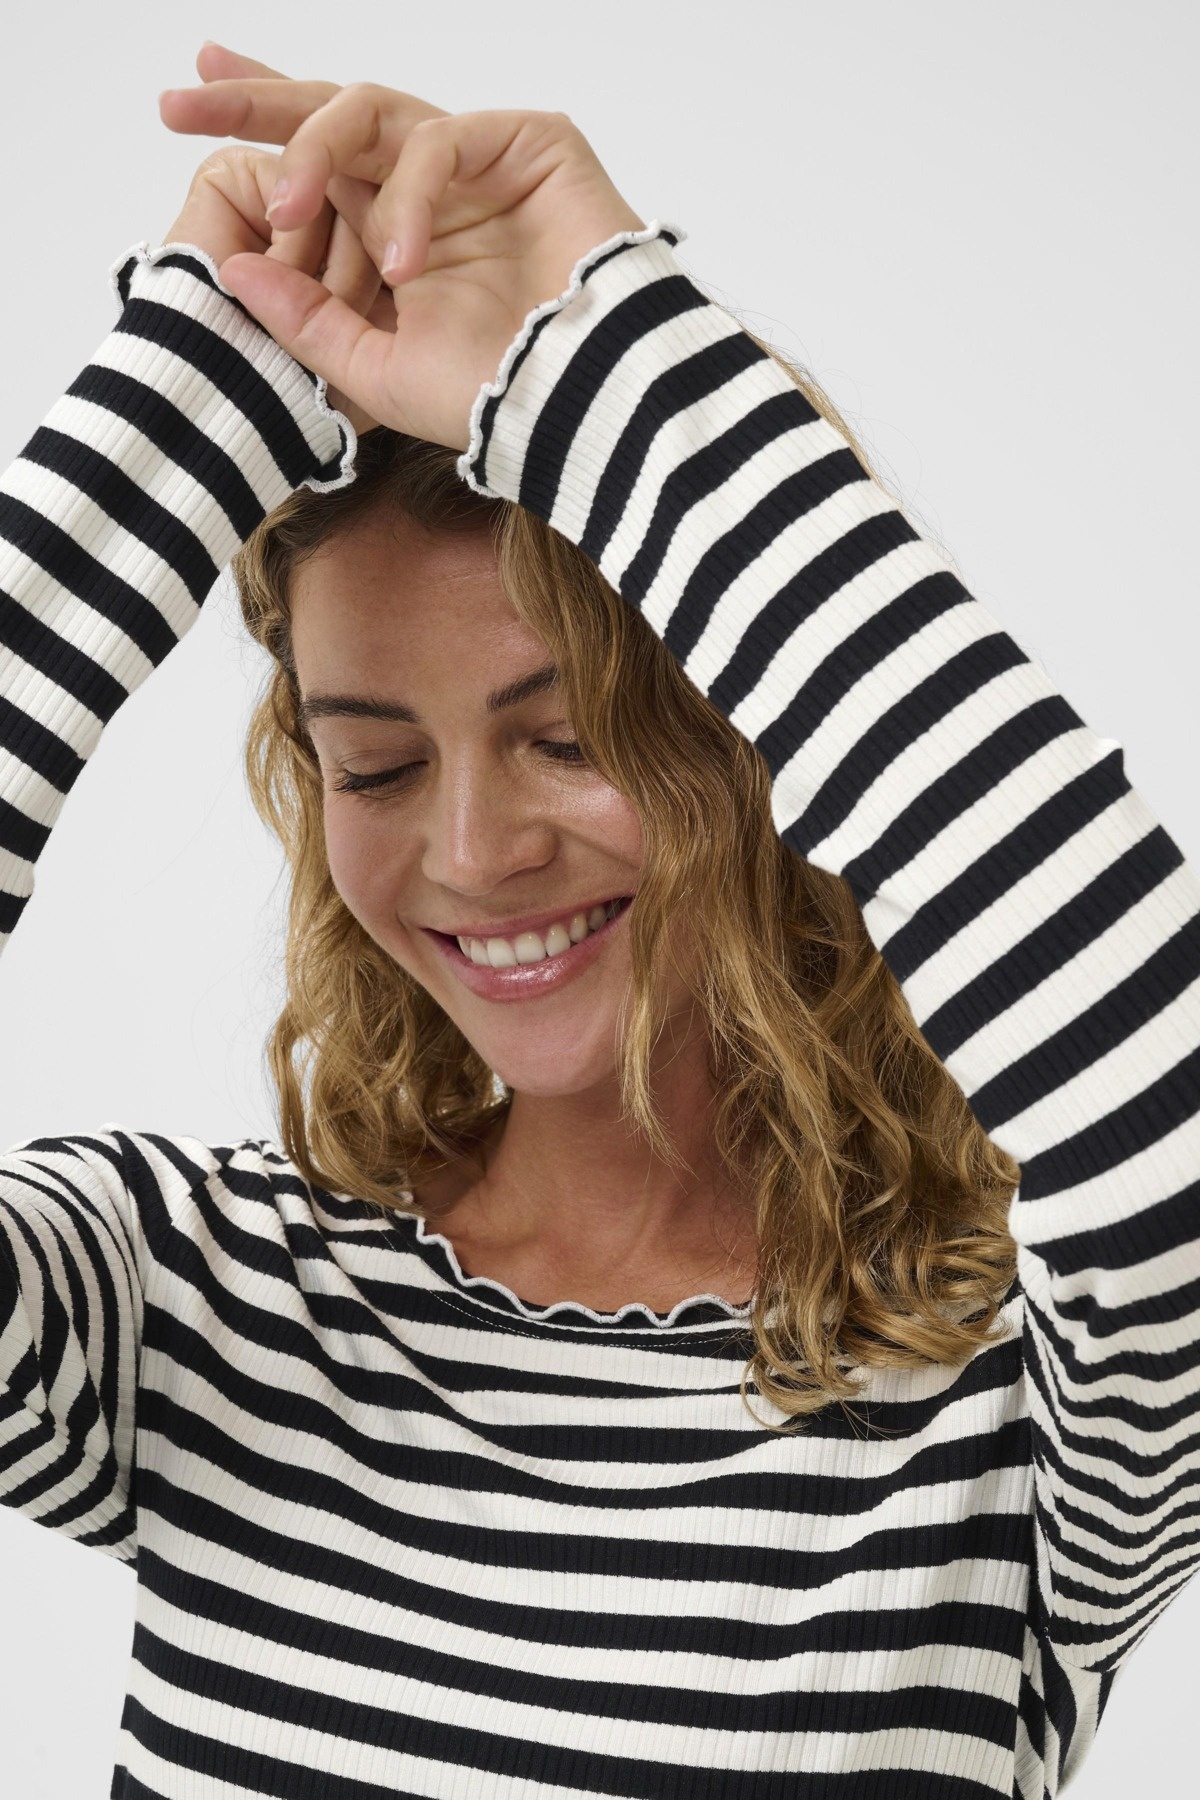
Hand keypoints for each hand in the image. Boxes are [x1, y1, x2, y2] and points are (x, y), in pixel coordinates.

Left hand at [159, 44, 648, 452]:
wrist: (579, 407)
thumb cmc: (491, 399)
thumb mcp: (371, 370)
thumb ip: (303, 320)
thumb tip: (232, 264)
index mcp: (394, 229)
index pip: (316, 159)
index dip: (255, 123)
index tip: (180, 107)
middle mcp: (432, 186)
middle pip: (333, 112)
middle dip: (253, 99)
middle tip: (182, 100)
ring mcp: (480, 160)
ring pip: (377, 111)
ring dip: (315, 149)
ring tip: (287, 208)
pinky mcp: (530, 143)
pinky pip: (443, 141)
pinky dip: (410, 196)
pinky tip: (401, 261)